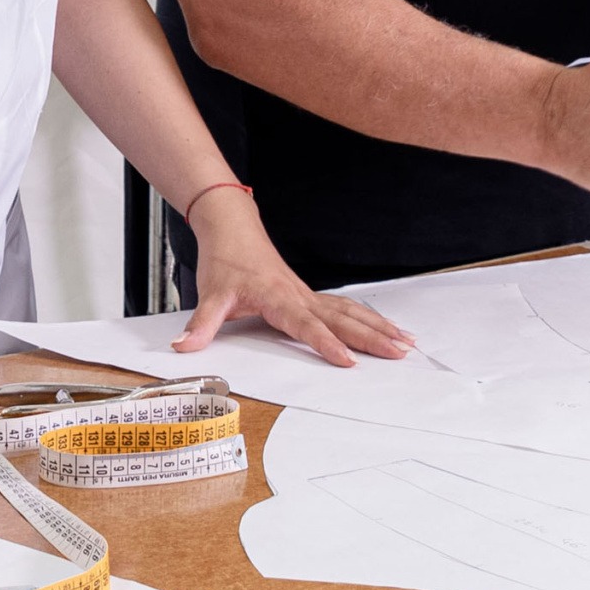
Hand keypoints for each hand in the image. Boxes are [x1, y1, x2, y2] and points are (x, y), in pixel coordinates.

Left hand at [171, 189, 413, 369]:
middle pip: (343, 319)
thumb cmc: (225, 260)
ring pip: (351, 312)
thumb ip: (201, 325)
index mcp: (278, 298)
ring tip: (406, 342)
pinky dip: (368, 318)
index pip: (307, 326)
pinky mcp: (309, 295)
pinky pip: (345, 308)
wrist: (233, 228)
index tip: (348, 361)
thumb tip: (183, 348)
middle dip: (373, 337)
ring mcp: (308, 295)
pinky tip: (385, 327)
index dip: (327, 344)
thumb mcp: (210, 294)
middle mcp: (299, 297)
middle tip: (400, 353)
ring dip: (379, 327)